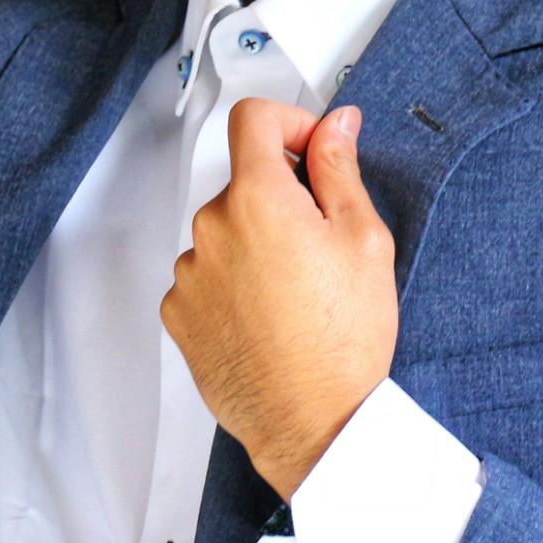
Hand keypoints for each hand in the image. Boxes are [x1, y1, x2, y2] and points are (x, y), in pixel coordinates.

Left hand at [161, 98, 397, 499]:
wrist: (313, 422)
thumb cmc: (344, 339)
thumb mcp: (363, 239)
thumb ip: (339, 169)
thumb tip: (335, 125)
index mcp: (259, 199)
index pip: (253, 119)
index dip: (288, 124)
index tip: (310, 150)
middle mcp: (211, 228)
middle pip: (243, 185)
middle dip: (280, 201)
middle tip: (320, 248)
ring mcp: (189, 273)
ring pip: (224, 233)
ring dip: (253, 245)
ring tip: (294, 295)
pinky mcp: (179, 312)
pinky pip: (205, 276)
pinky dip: (232, 285)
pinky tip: (267, 318)